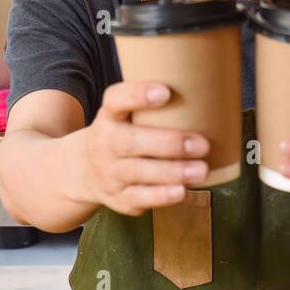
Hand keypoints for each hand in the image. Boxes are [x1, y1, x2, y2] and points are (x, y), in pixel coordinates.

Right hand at [74, 80, 210, 215]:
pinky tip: (182, 191)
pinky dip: (161, 196)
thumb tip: (206, 93)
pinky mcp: (118, 198)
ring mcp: (109, 173)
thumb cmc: (120, 134)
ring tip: (201, 170)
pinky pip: (139, 198)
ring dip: (172, 172)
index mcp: (108, 116)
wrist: (82, 171)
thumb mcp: (124, 115)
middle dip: (169, 143)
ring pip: (138, 172)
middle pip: (131, 142)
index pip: (115, 100)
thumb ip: (151, 107)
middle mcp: (104, 144)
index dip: (137, 95)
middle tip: (203, 144)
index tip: (165, 92)